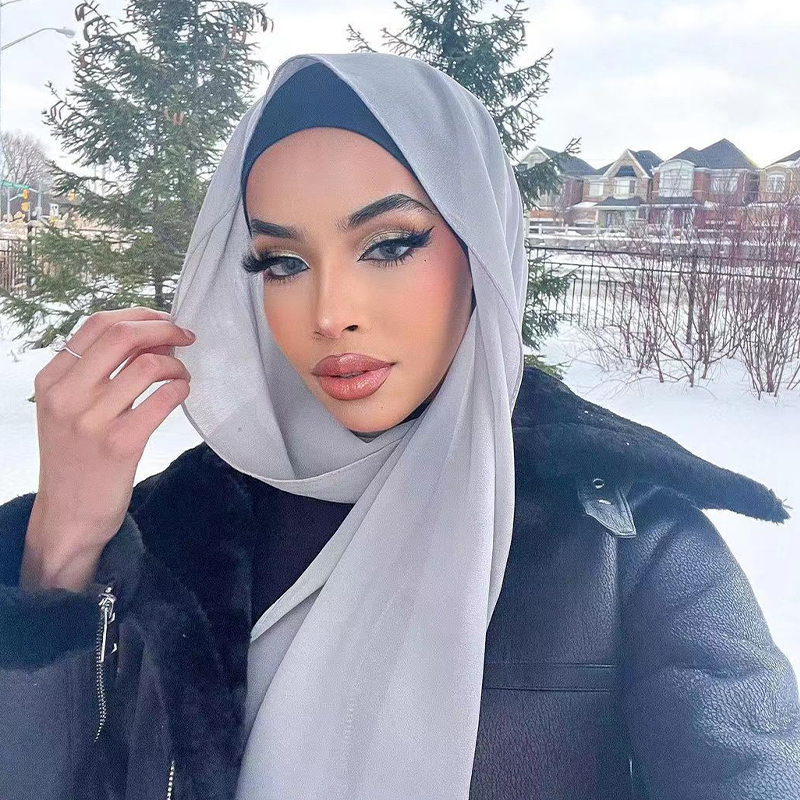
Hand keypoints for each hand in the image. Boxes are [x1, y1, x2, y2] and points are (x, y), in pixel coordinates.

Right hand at [29, 306, 194, 552]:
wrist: (68, 515)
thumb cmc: (76, 458)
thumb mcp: (69, 409)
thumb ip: (97, 372)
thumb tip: (149, 335)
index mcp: (51, 380)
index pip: (97, 324)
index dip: (138, 314)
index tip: (163, 319)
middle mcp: (67, 396)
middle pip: (122, 336)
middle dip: (163, 328)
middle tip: (184, 336)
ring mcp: (92, 421)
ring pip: (147, 365)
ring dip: (175, 363)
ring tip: (180, 374)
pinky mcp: (121, 444)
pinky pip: (163, 399)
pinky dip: (180, 388)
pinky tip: (181, 392)